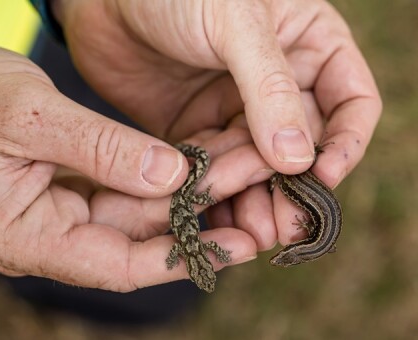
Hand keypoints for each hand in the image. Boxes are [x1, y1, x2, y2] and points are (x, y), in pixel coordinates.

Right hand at [0, 40, 256, 290]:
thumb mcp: (30, 114)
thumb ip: (102, 149)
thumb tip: (171, 176)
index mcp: (22, 236)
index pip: (117, 264)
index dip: (182, 256)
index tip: (239, 243)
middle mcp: (40, 236)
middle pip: (131, 239)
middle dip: (193, 215)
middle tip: (254, 194)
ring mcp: (49, 215)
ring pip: (129, 215)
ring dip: (180, 195)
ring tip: (238, 174)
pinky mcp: (57, 191)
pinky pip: (114, 193)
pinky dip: (152, 178)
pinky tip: (194, 163)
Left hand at [54, 0, 381, 247]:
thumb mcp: (235, 23)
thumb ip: (269, 87)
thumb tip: (298, 159)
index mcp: (307, 46)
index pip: (350, 102)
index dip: (345, 143)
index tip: (324, 177)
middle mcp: (275, 85)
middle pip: (301, 147)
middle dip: (293, 188)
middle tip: (283, 226)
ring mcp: (233, 109)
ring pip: (257, 167)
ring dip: (256, 201)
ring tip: (251, 234)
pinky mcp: (194, 130)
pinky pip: (213, 169)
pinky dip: (216, 195)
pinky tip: (212, 218)